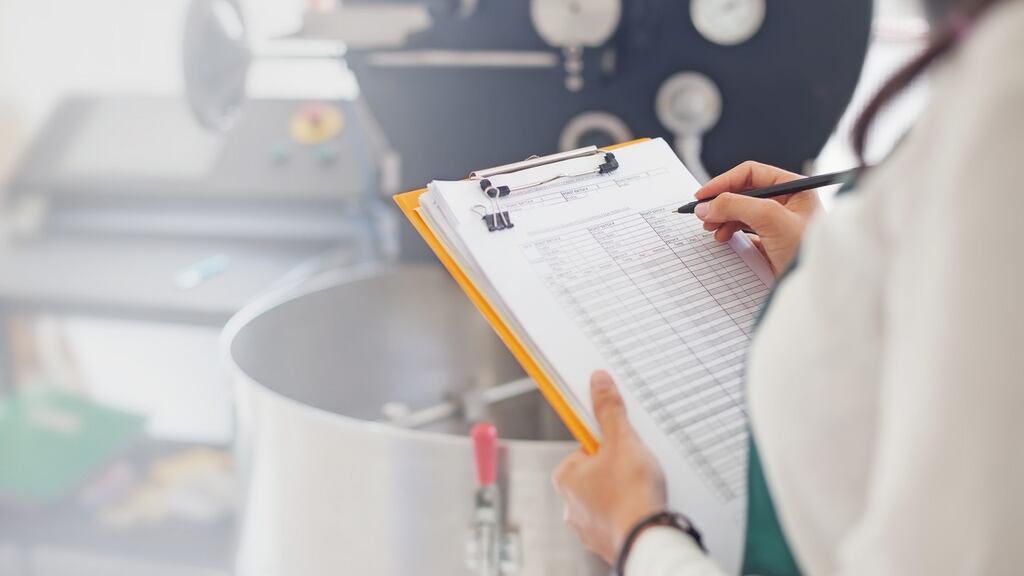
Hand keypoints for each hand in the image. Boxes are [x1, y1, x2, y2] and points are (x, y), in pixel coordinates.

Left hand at [552, 371, 666, 563]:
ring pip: (606, 496)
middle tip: (636, 467)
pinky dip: (628, 512)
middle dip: (617, 467)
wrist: (648, 539)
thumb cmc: (631, 494)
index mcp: (566, 477)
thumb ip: (609, 411)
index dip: (608, 442)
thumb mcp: (622, 441)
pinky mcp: (605, 541)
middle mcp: (570, 504)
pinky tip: (642, 508)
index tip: (623, 443)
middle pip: (596, 472)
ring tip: (642, 489)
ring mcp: (586, 526)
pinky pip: (616, 518)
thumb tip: (598, 382)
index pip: (584, 448)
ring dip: (623, 491)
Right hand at [695, 161, 821, 274]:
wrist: (815, 288)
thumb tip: (707, 205)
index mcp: (793, 187)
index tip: (702, 195)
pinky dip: (730, 232)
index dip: (724, 182)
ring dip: (723, 218)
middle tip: (704, 215)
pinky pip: (745, 230)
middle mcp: (787, 201)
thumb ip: (736, 206)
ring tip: (712, 229)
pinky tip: (724, 239)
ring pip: (741, 211)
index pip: (751, 173)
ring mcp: (779, 222)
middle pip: (743, 192)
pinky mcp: (772, 241)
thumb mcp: (770, 219)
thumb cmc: (806, 250)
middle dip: (721, 202)